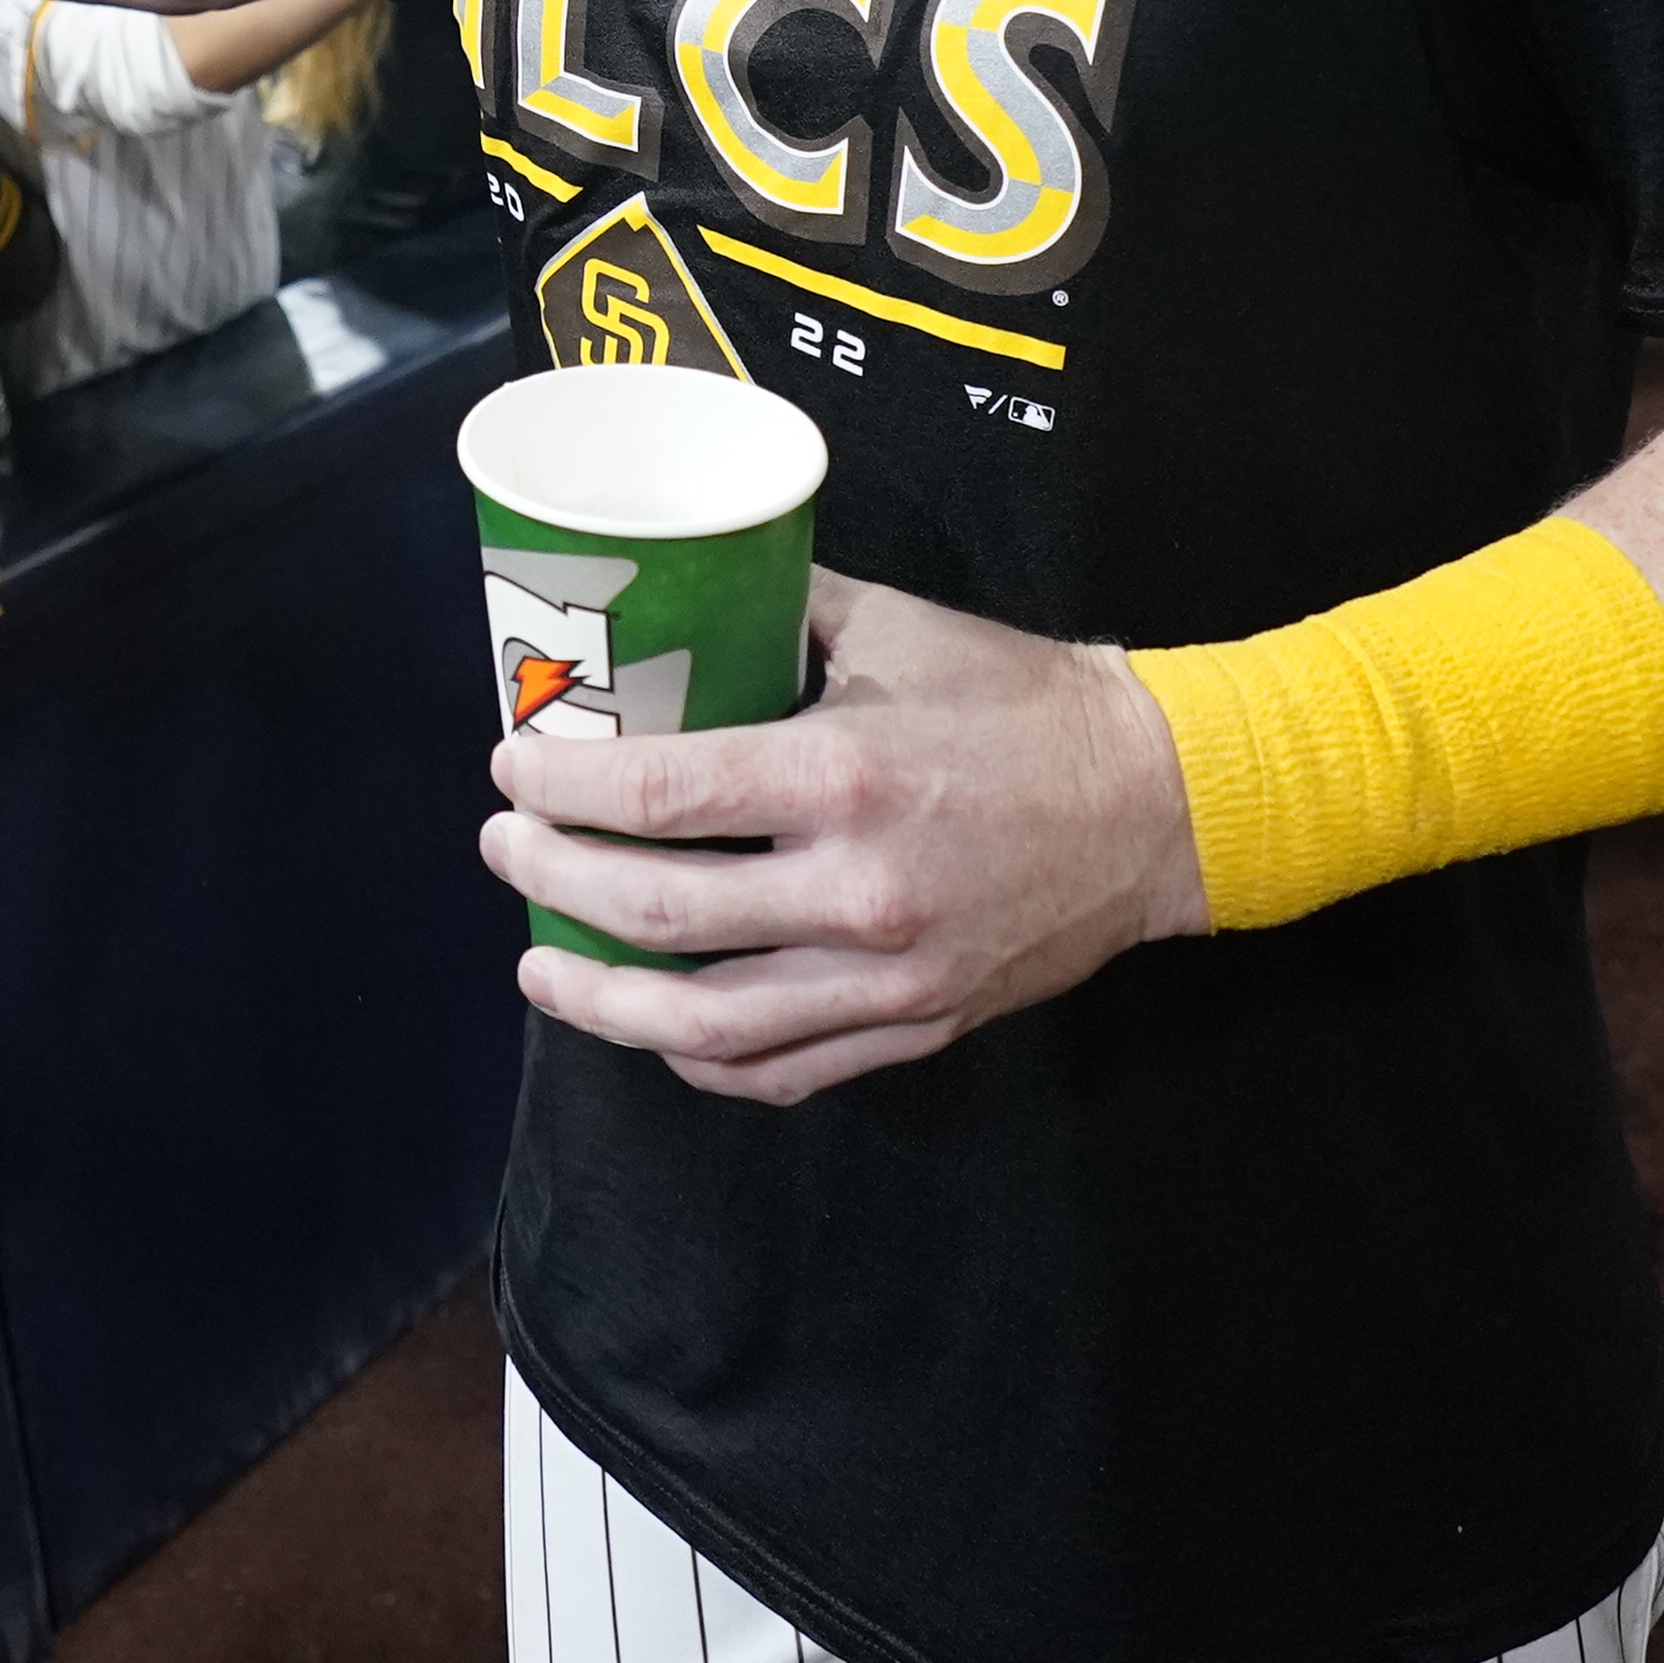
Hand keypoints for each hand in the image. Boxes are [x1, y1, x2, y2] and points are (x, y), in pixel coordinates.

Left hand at [482, 570, 1205, 1107]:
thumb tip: (668, 590)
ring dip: (600, 999)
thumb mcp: (890, 626)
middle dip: (552, 880)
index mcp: (843, 775)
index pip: (658, 795)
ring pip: (703, 1026)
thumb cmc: (1019, 701)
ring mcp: (886, 978)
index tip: (510, 768)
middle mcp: (857, 891)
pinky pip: (780, 1072)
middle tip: (506, 846)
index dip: (560, 787)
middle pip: (657, 914)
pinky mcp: (914, 1028)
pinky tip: (652, 1030)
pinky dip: (698, 1061)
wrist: (1157, 803)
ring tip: (540, 962)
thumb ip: (774, 608)